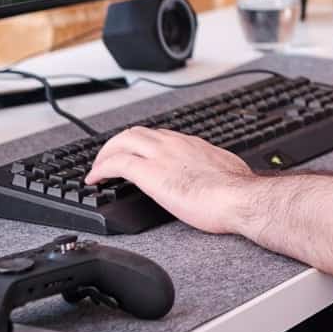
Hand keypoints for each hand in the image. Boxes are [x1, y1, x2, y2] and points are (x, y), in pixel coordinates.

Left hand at [85, 127, 255, 235]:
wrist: (238, 198)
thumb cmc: (237, 192)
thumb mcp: (227, 173)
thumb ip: (215, 171)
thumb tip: (219, 179)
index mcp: (192, 145)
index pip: (159, 136)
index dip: (143, 145)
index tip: (137, 155)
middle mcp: (173, 145)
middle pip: (136, 132)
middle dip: (118, 144)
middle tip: (109, 159)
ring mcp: (160, 156)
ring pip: (122, 141)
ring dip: (106, 153)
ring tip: (98, 168)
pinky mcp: (149, 173)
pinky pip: (115, 163)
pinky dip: (100, 169)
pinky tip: (94, 179)